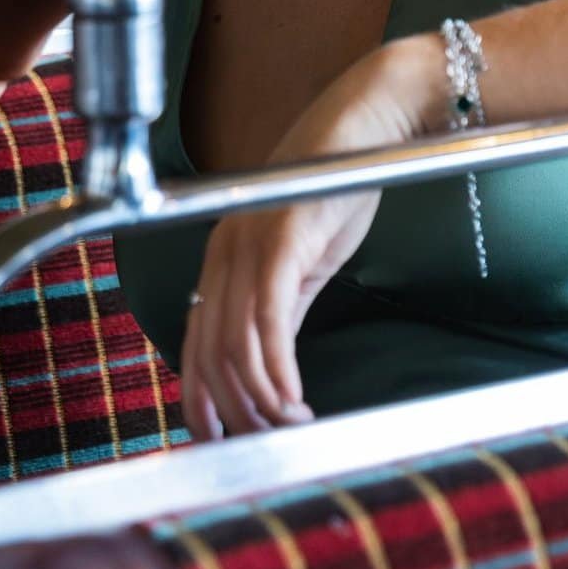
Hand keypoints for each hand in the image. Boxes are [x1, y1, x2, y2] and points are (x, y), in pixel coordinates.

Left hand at [181, 36, 437, 441]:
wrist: (373, 124)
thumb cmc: (339, 184)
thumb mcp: (305, 261)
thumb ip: (282, 308)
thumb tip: (271, 367)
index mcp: (222, 257)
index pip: (194, 346)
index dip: (202, 402)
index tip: (225, 443)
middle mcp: (223, 252)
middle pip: (209, 356)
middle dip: (235, 414)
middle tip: (272, 444)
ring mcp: (249, 245)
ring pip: (235, 348)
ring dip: (262, 402)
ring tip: (295, 427)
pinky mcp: (282, 242)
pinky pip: (267, 323)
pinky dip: (277, 372)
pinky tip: (298, 401)